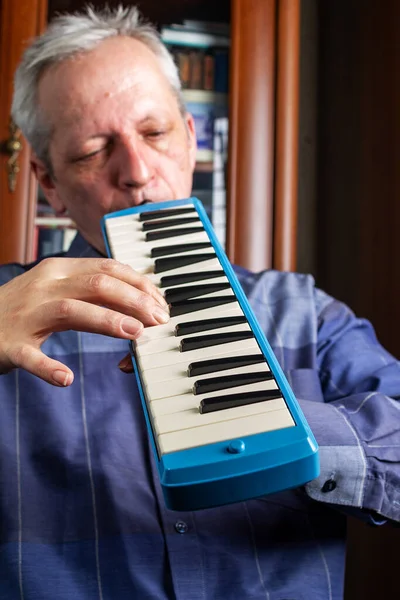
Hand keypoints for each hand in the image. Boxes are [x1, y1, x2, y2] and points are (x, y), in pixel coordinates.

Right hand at [0, 257, 168, 385]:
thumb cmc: (24, 308)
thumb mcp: (57, 288)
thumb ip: (93, 290)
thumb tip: (139, 297)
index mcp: (59, 270)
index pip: (107, 268)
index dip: (139, 284)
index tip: (161, 302)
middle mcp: (44, 286)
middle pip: (96, 284)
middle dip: (134, 300)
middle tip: (159, 319)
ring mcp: (25, 315)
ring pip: (70, 311)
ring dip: (106, 321)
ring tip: (135, 333)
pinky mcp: (10, 346)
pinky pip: (30, 357)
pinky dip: (48, 368)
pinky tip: (66, 379)